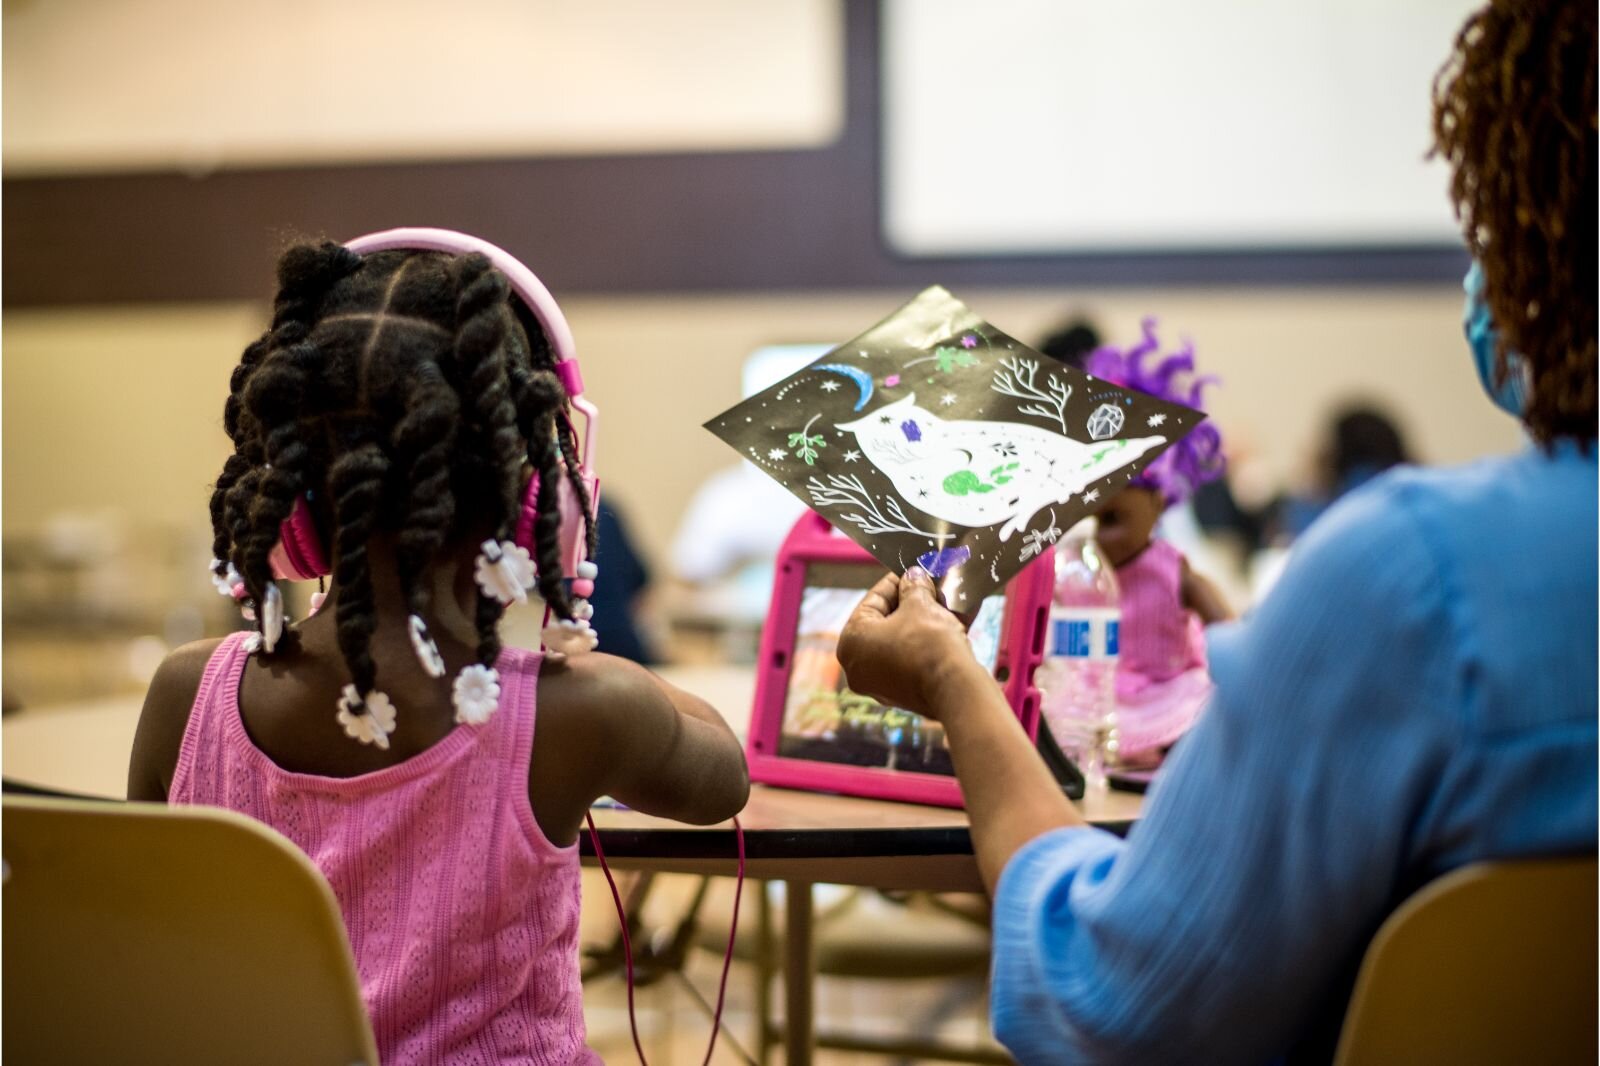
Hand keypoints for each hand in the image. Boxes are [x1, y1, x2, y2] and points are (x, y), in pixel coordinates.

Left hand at [836, 568, 983, 719]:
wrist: (955, 689)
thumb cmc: (929, 643)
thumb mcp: (920, 604)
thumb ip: (914, 586)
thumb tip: (914, 576)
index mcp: (851, 642)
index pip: (872, 601)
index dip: (896, 581)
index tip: (913, 570)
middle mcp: (858, 667)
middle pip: (886, 623)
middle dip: (912, 603)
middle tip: (930, 586)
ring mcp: (880, 684)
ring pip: (902, 642)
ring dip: (924, 621)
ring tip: (945, 603)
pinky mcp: (904, 694)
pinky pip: (913, 659)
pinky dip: (929, 642)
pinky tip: (953, 623)